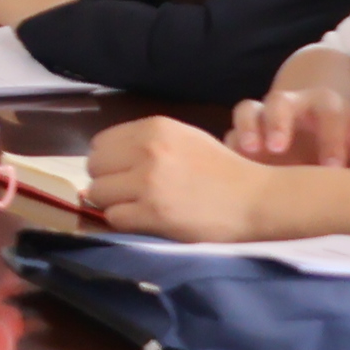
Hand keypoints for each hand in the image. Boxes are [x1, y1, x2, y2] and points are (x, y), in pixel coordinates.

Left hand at [87, 117, 284, 241]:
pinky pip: (113, 218)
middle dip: (106, 181)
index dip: (107, 161)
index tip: (121, 173)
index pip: (100, 143)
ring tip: (136, 207)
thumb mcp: (184, 138)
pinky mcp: (154, 213)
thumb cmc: (222, 170)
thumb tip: (106, 157)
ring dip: (113, 203)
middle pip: (93, 167)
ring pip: (98, 193)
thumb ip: (146, 142)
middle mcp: (147, 150)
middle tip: (127, 193)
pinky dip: (124, 222)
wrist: (256, 199)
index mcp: (154, 128)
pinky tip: (144, 220)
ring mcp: (149, 182)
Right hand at [227, 87, 349, 170]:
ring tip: (248, 153)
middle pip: (278, 101)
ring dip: (246, 129)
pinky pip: (226, 136)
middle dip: (277, 123)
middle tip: (277, 149)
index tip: (333, 168)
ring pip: (247, 111)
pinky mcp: (240, 137)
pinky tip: (231, 172)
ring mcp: (262, 120)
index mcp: (324, 105)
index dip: (331, 138)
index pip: (328, 112)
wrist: (318, 139)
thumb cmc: (347, 142)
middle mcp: (289, 106)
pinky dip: (227, 149)